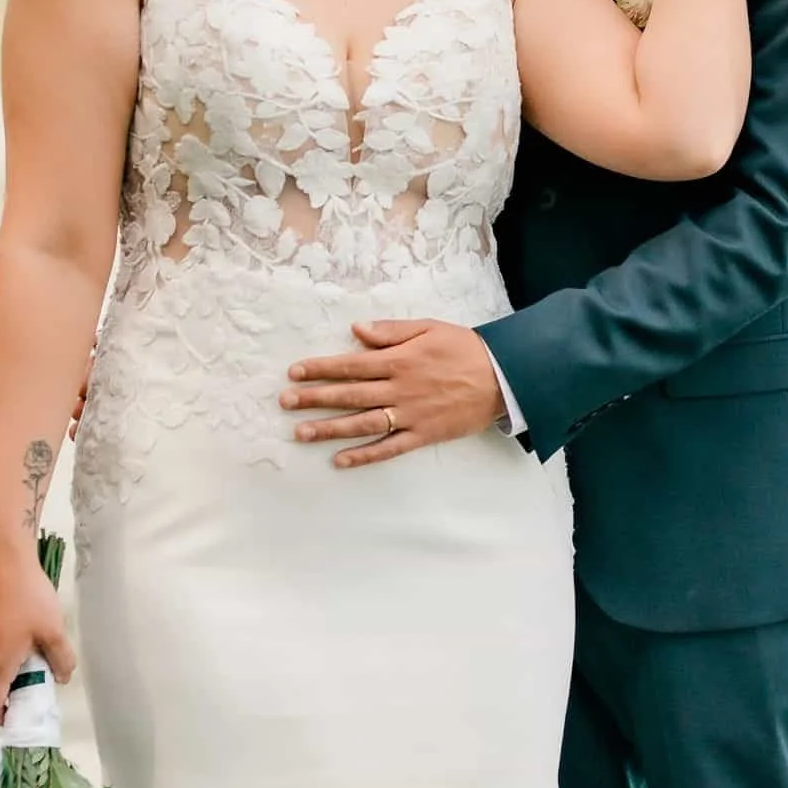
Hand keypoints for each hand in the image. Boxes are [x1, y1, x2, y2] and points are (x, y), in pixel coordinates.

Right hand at [0, 545, 75, 721]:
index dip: (2, 715)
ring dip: (7, 658)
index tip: (17, 715)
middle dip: (14, 679)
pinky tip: (16, 620)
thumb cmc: (28, 596)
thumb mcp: (54, 629)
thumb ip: (60, 659)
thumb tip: (61, 678)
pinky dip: (0, 642)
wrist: (2, 557)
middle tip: (38, 663)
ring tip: (29, 635)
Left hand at [281, 317, 503, 465]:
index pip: (351, 365)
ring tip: (300, 432)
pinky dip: (364, 455)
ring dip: (329, 428)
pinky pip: (388, 448)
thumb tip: (355, 330)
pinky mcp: (423, 435)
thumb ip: (391, 331)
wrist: (503, 377)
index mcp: (399, 360)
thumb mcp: (429, 328)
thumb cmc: (465, 348)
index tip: (294, 373)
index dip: (320, 369)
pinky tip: (340, 459)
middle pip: (349, 394)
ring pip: (362, 423)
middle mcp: (400, 389)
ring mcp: (410, 415)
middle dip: (314, 398)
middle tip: (284, 402)